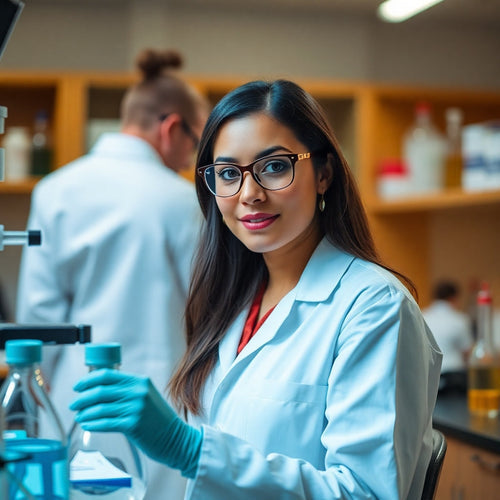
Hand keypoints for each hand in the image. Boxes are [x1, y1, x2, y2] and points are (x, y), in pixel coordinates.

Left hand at [70, 369, 201, 477]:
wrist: (176, 438)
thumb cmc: (158, 419)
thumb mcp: (147, 396)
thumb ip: (129, 390)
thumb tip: (100, 389)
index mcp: (140, 381)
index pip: (107, 375)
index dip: (88, 380)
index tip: (78, 387)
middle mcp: (138, 392)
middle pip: (101, 390)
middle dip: (82, 398)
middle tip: (74, 404)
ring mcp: (135, 408)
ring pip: (100, 408)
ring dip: (85, 412)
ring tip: (79, 417)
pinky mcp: (132, 425)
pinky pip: (105, 423)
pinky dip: (92, 423)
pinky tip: (86, 425)